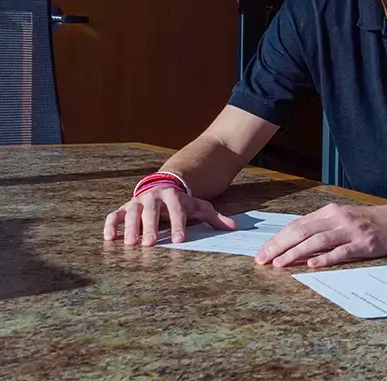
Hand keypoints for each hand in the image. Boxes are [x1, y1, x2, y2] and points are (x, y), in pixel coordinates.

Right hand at [103, 187, 236, 245]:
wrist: (163, 185)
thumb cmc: (182, 202)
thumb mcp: (199, 207)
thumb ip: (214, 217)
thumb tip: (233, 227)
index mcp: (173, 196)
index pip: (177, 211)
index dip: (178, 225)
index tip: (180, 240)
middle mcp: (154, 197)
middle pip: (152, 212)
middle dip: (151, 227)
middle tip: (151, 243)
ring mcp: (137, 202)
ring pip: (132, 213)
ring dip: (130, 227)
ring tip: (131, 243)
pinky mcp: (124, 207)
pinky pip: (114, 215)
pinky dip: (110, 225)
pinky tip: (110, 237)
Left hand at [254, 201, 386, 268]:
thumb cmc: (371, 221)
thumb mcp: (344, 218)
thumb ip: (322, 228)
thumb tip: (295, 244)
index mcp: (330, 212)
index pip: (298, 225)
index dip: (278, 239)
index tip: (262, 252)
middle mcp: (338, 218)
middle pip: (303, 232)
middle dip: (280, 246)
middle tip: (262, 260)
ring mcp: (352, 231)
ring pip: (318, 241)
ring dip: (296, 253)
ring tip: (280, 264)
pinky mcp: (365, 244)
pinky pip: (342, 251)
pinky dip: (326, 258)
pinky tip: (312, 265)